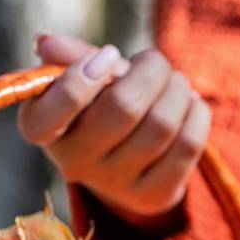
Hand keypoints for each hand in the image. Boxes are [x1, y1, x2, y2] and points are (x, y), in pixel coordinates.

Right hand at [18, 33, 211, 226]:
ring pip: (162, 124)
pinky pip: (187, 145)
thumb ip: (70, 57)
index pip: (52, 109)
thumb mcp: (84, 78)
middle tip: (155, 63)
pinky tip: (190, 105)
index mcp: (43, 129)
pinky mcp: (152, 196)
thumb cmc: (101, 105)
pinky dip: (196, 114)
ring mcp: (114, 184)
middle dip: (151, 71)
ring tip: (176, 82)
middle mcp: (74, 163)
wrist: (128, 162)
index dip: (83, 75)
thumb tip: (46, 43)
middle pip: (123, 107)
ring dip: (178, 90)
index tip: (110, 54)